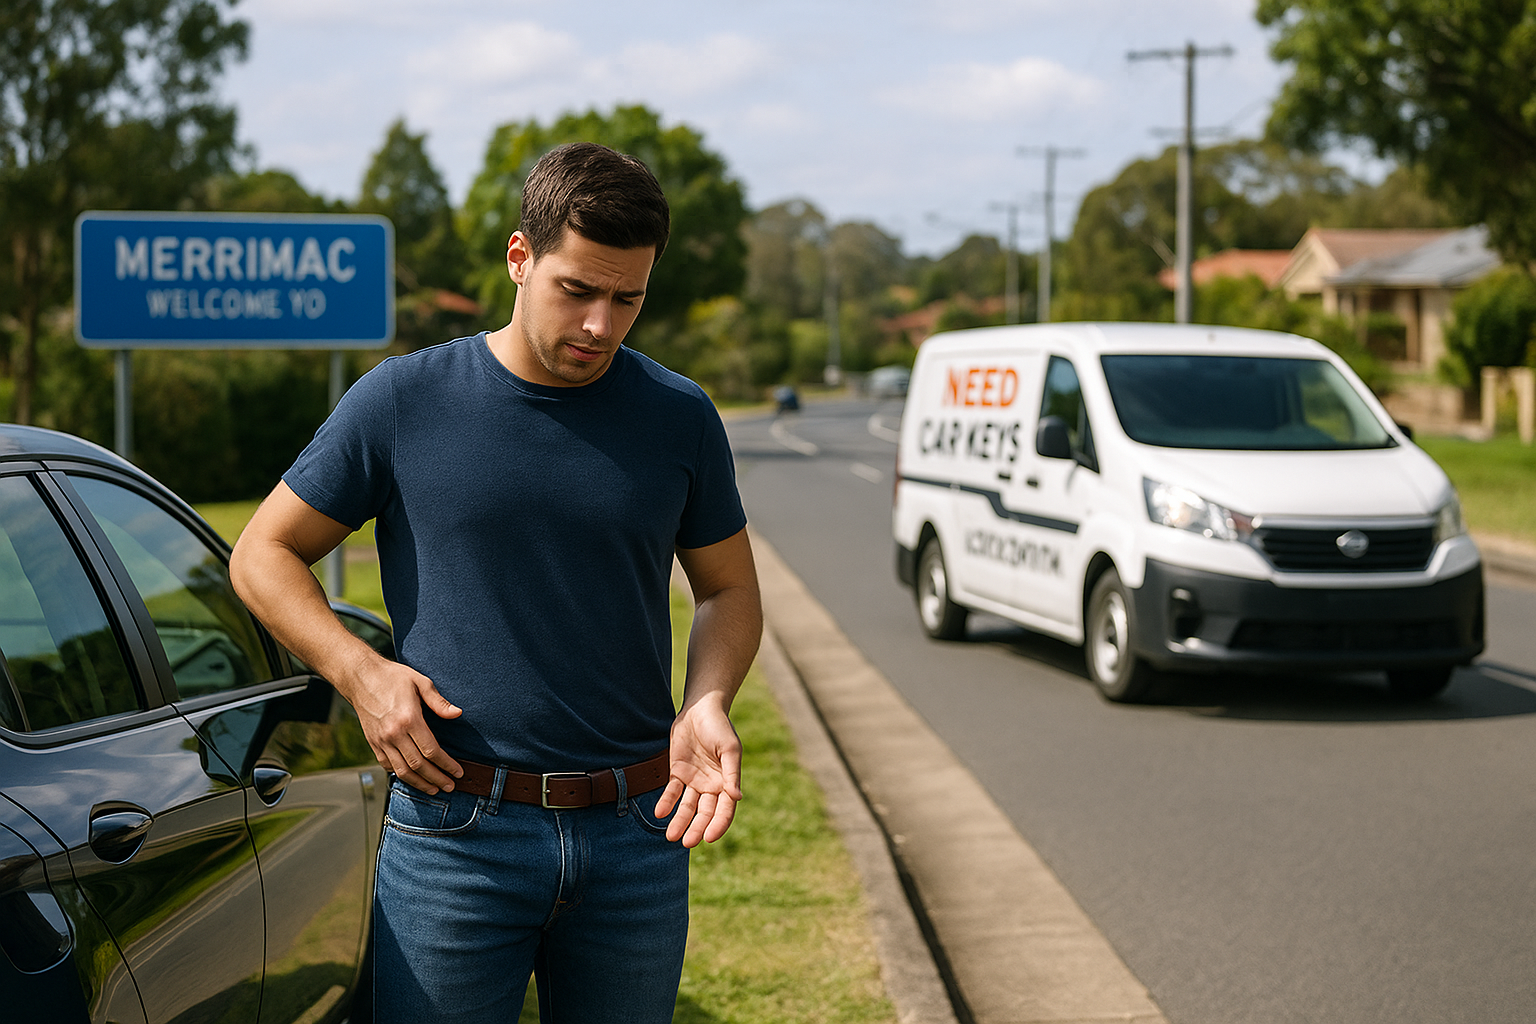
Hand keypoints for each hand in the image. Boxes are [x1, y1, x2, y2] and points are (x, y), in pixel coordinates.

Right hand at [349, 657, 463, 793]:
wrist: (360, 677)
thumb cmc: (393, 677)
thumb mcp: (420, 682)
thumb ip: (439, 702)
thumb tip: (457, 714)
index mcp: (409, 719)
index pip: (431, 750)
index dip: (446, 764)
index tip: (458, 772)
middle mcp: (394, 734)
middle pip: (419, 765)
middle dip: (437, 778)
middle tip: (451, 787)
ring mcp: (381, 740)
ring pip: (402, 770)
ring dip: (420, 783)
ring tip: (434, 789)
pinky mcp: (373, 743)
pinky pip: (387, 765)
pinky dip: (401, 774)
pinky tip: (412, 778)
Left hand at [655, 694, 741, 847]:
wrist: (700, 709)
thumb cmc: (719, 727)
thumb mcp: (729, 748)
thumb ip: (732, 773)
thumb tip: (737, 797)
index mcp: (728, 782)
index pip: (725, 810)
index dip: (718, 825)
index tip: (709, 838)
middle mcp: (711, 785)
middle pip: (704, 813)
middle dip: (696, 828)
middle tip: (687, 843)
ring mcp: (694, 780)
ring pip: (687, 806)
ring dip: (680, 821)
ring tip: (671, 836)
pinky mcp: (677, 772)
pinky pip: (671, 791)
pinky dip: (666, 802)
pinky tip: (659, 813)